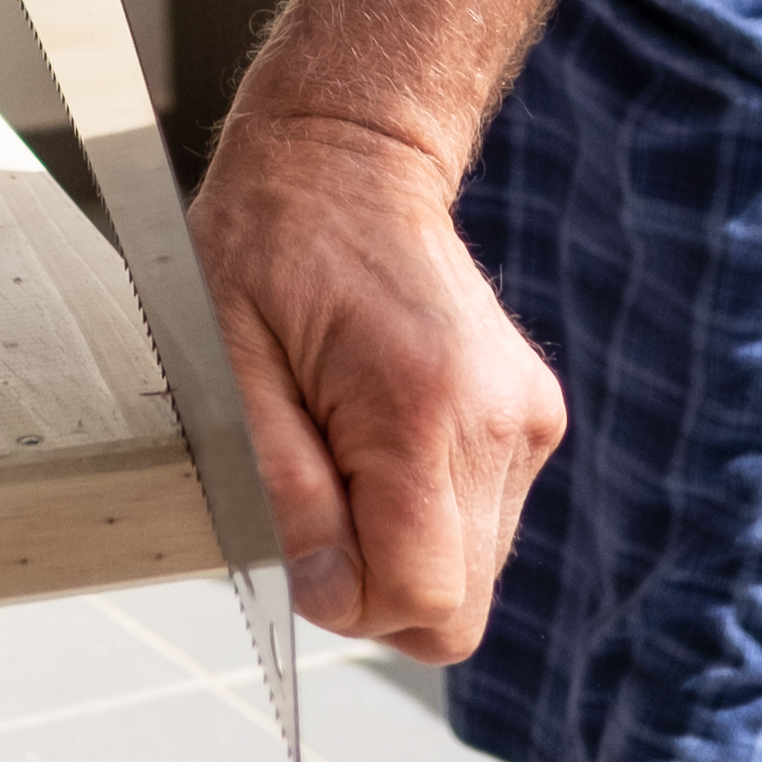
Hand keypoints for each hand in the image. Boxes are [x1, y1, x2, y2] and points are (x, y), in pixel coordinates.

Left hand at [188, 102, 564, 659]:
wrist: (348, 156)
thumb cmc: (270, 244)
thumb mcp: (229, 366)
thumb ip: (281, 492)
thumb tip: (324, 592)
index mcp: (422, 405)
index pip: (421, 597)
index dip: (349, 598)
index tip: (300, 531)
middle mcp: (496, 421)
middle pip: (457, 605)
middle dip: (376, 582)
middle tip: (316, 490)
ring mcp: (525, 420)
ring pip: (473, 574)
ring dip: (401, 544)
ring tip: (345, 445)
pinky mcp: (531, 417)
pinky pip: (482, 524)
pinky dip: (426, 511)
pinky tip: (380, 433)